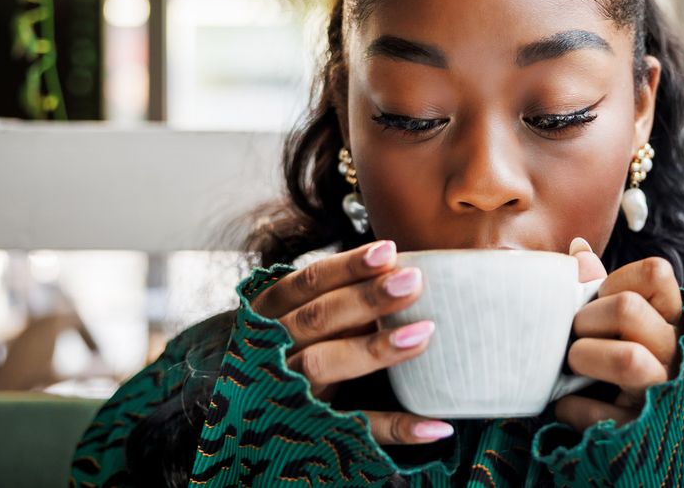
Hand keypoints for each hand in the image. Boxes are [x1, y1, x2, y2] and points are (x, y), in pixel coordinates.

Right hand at [250, 240, 454, 444]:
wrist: (247, 419)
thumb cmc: (295, 350)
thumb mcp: (302, 321)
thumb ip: (340, 300)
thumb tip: (404, 271)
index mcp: (271, 314)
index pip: (308, 283)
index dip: (347, 267)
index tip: (390, 251)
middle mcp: (271, 349)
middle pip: (316, 318)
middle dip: (365, 299)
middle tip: (414, 282)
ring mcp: (286, 392)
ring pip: (322, 364)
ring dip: (374, 349)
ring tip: (425, 335)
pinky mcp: (309, 433)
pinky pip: (354, 429)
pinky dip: (396, 428)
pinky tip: (437, 425)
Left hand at [554, 237, 683, 431]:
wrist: (630, 438)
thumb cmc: (613, 360)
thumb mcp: (610, 322)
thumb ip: (597, 287)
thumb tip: (578, 249)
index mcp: (669, 317)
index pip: (656, 272)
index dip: (616, 280)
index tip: (598, 300)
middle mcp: (675, 350)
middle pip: (628, 309)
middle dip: (586, 320)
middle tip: (575, 336)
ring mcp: (665, 391)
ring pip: (627, 359)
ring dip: (584, 358)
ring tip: (574, 365)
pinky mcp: (644, 431)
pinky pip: (601, 413)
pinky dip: (572, 407)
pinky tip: (569, 404)